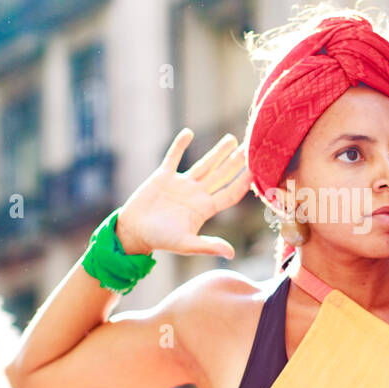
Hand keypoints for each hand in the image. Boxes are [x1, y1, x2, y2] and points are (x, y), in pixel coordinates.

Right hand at [114, 129, 250, 257]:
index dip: (242, 183)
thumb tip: (231, 254)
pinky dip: (180, 145)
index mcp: (204, 208)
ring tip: (231, 139)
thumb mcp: (186, 244)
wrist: (134, 232)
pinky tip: (189, 133)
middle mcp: (196, 194)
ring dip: (217, 152)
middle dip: (235, 162)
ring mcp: (181, 184)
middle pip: (221, 175)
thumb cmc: (160, 240)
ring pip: (204, 164)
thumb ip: (208, 246)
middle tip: (249, 147)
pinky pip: (173, 157)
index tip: (254, 171)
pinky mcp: (163, 176)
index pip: (229, 194)